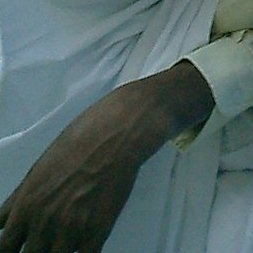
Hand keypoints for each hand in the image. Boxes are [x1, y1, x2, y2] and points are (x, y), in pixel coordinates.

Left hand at [0, 63, 212, 252]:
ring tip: (64, 242)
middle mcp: (44, 223)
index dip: (9, 250)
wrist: (117, 134)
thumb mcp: (36, 170)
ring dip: (58, 251)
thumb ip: (16, 202)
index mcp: (26, 207)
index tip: (18, 247)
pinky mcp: (98, 231)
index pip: (5, 247)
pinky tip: (83, 245)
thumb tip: (1, 224)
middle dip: (33, 251)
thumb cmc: (76, 144)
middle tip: (44, 243)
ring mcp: (72, 230)